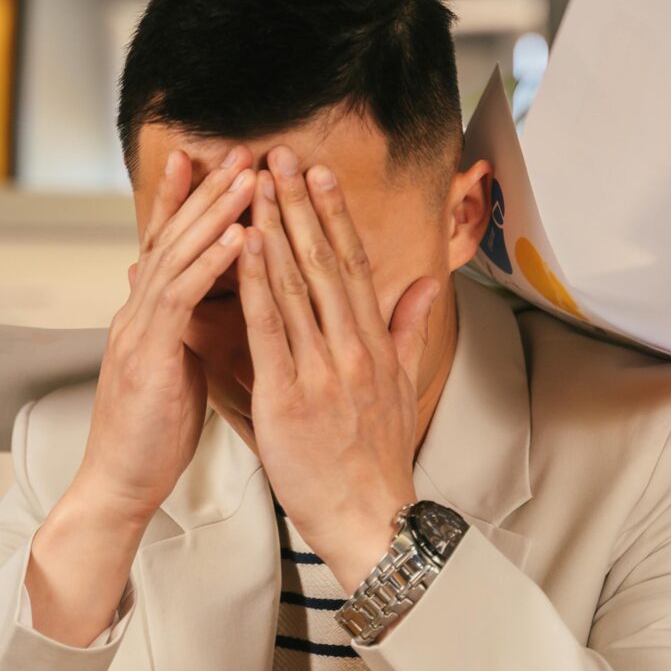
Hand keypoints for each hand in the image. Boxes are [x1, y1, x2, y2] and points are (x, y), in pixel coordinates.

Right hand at [71, 146, 254, 524]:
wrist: (118, 484)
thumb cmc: (153, 435)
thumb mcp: (174, 371)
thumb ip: (184, 331)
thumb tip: (205, 308)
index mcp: (146, 317)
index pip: (167, 245)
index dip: (186, 201)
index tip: (211, 161)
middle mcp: (136, 312)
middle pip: (170, 235)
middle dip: (203, 189)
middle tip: (236, 148)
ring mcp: (137, 330)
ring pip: (176, 255)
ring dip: (213, 212)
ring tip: (248, 176)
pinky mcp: (148, 355)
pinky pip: (181, 298)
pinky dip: (210, 263)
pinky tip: (238, 237)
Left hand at [236, 147, 437, 587]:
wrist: (369, 515)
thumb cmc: (378, 459)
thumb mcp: (404, 388)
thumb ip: (410, 331)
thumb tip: (425, 286)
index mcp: (375, 345)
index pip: (352, 265)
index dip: (334, 215)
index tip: (318, 174)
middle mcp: (353, 348)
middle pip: (325, 261)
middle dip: (301, 204)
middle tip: (281, 155)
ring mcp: (323, 370)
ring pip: (297, 284)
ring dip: (276, 227)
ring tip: (257, 183)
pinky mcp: (290, 395)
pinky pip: (270, 329)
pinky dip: (257, 283)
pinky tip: (245, 245)